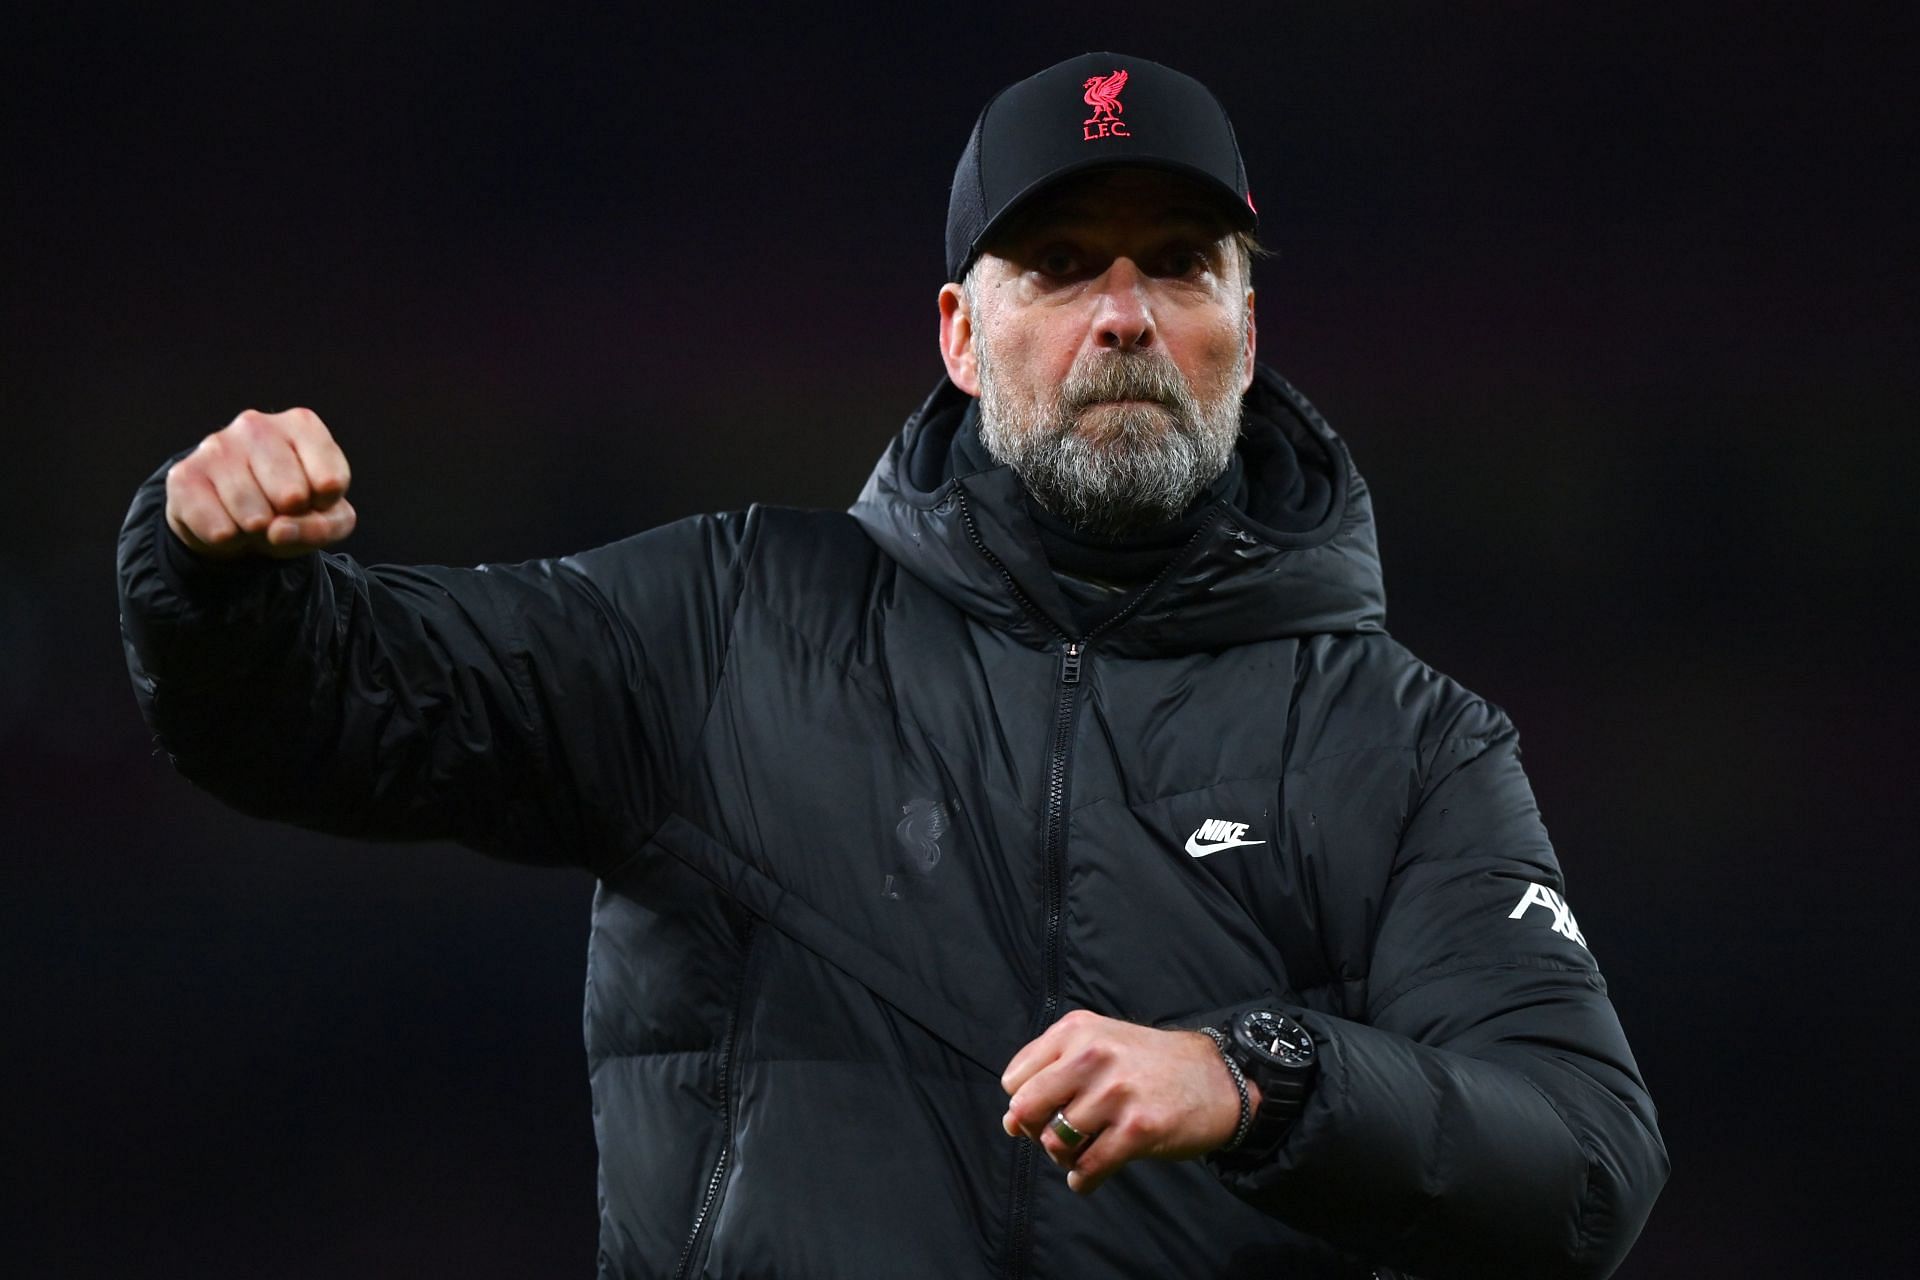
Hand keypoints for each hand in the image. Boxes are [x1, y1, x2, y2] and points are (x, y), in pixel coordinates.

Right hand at [165, 407, 355, 559]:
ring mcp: (217, 445)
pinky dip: (229, 540)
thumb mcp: (328, 518)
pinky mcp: (183, 475)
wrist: (234, 516)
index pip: (331, 482)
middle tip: (278, 509)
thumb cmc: (293, 509)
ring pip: (253, 516)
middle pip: (292, 496)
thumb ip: (322, 526)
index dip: (325, 505)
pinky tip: (226, 522)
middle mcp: (256, 425)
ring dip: (257, 532)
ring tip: (253, 516)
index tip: (314, 497)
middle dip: (289, 518)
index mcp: (302, 425)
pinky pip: (218, 530)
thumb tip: (276, 530)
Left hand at [999, 1009, 1253, 1195]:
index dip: (1024, 1103)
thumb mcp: (1099, 1042)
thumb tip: (1010, 1122)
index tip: (1046, 1112)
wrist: (1218, 1077)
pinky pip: (1088, 1167)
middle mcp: (1092, 1056)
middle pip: (1025, 1110)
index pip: (1015, 1080)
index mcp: (1076, 1031)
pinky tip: (1089, 1175)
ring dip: (1064, 1157)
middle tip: (1057, 1136)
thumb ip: (1052, 1070)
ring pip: (1054, 1142)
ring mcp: (1115, 1093)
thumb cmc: (1149, 1064)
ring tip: (1083, 1152)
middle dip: (1034, 1131)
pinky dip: (1083, 1180)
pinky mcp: (1138, 1129)